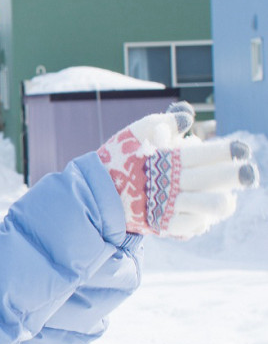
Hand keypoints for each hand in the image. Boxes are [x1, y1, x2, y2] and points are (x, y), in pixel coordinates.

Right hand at [97, 104, 257, 238]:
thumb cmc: (115, 161)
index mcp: (164, 160)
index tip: (243, 149)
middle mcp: (169, 184)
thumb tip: (187, 118)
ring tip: (228, 197)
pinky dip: (204, 219)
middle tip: (251, 174)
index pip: (203, 155)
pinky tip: (205, 213)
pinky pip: (194, 225)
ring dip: (224, 201)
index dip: (226, 152)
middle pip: (213, 180)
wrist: (92, 197)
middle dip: (236, 177)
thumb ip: (161, 122)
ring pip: (209, 207)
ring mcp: (167, 207)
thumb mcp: (132, 134)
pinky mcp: (163, 226)